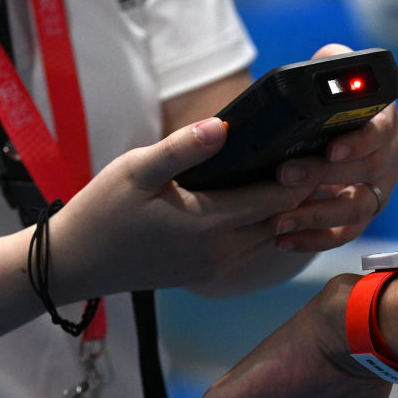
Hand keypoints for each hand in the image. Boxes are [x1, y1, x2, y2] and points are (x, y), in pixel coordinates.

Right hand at [49, 118, 317, 299]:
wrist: (76, 264)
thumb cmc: (102, 213)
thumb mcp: (136, 171)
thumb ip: (181, 149)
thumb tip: (222, 125)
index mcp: (209, 224)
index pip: (278, 198)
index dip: (304, 172)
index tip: (321, 144)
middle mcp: (222, 251)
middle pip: (283, 218)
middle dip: (303, 189)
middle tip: (321, 153)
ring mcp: (216, 266)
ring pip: (270, 235)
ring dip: (286, 208)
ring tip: (298, 170)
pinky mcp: (207, 272)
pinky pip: (250, 246)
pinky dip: (264, 222)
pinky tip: (262, 197)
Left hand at [271, 44, 397, 252]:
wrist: (319, 133)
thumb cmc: (323, 103)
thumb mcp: (328, 77)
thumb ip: (332, 66)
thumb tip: (330, 61)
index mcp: (384, 119)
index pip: (381, 131)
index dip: (360, 142)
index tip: (331, 149)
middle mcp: (389, 155)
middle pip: (367, 172)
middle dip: (324, 176)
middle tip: (283, 175)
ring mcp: (378, 189)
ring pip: (357, 209)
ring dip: (316, 216)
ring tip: (278, 219)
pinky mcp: (361, 215)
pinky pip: (345, 235)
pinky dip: (314, 240)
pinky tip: (284, 240)